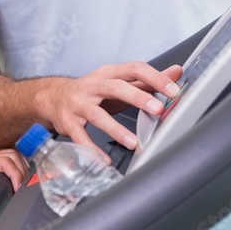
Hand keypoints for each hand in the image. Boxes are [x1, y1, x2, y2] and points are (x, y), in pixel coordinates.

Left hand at [0, 149, 26, 204]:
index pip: (4, 162)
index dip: (15, 173)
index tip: (18, 187)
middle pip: (11, 154)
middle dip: (21, 168)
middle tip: (24, 184)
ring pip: (10, 154)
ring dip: (20, 164)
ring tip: (24, 180)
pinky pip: (5, 160)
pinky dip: (15, 165)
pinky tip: (17, 175)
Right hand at [39, 63, 181, 158]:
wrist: (54, 97)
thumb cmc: (93, 91)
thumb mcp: (118, 82)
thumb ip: (147, 80)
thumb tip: (176, 72)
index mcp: (108, 73)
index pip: (133, 69)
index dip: (154, 78)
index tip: (173, 90)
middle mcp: (93, 85)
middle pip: (115, 87)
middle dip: (137, 97)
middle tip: (157, 110)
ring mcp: (79, 103)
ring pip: (97, 114)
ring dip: (116, 128)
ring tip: (133, 142)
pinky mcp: (68, 122)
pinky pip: (80, 136)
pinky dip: (92, 150)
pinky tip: (104, 160)